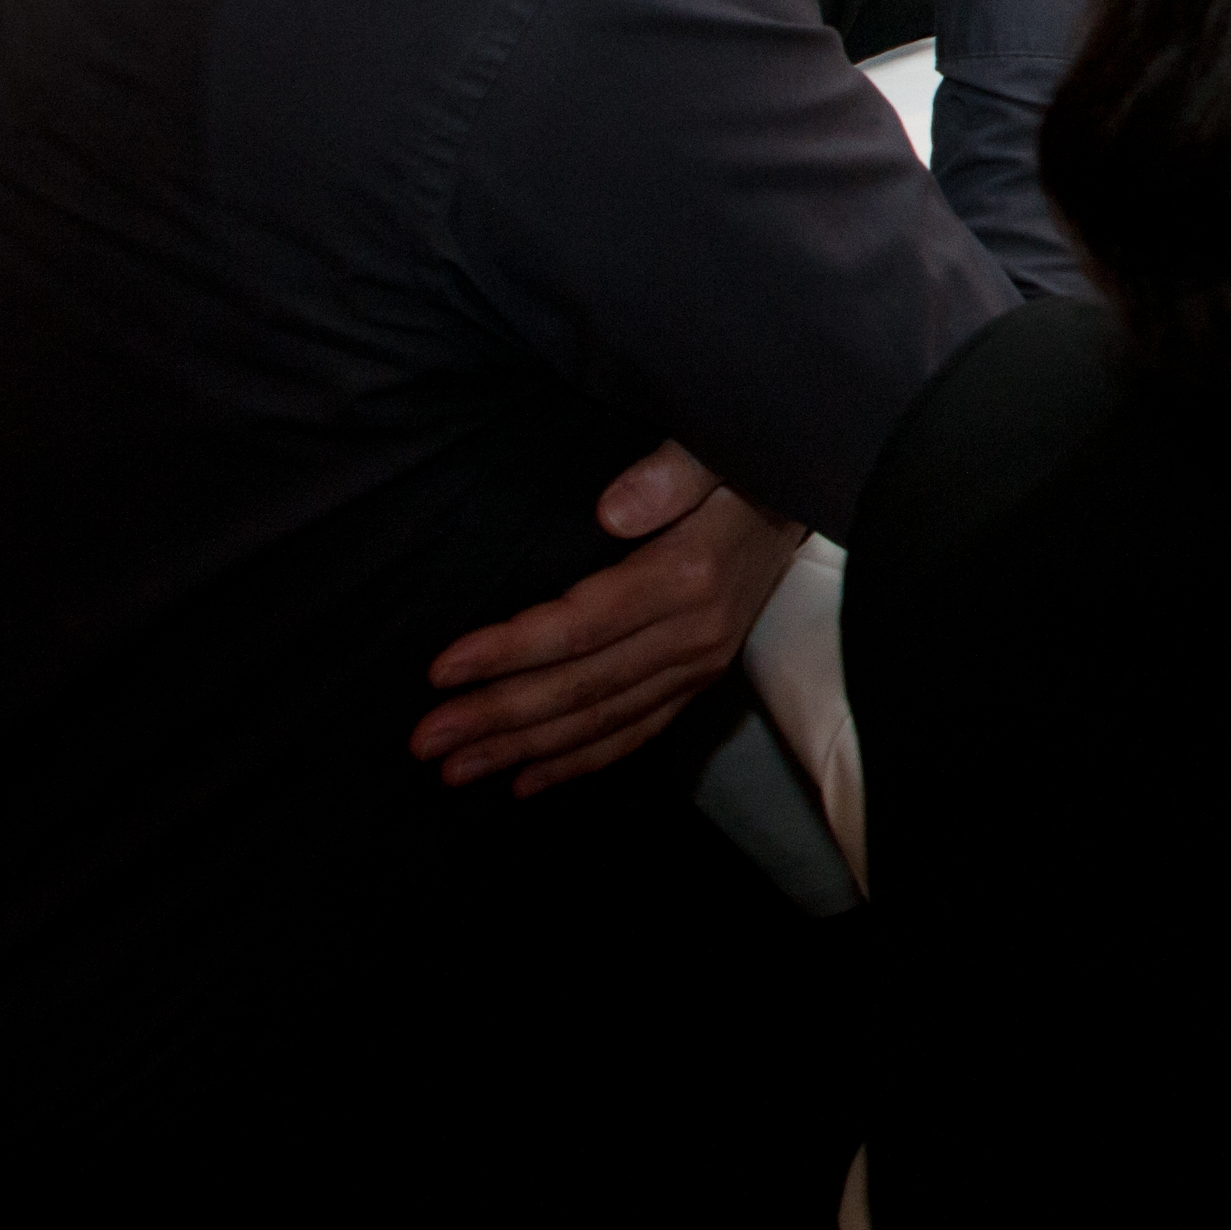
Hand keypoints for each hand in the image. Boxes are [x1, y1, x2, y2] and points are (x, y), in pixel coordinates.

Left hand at [414, 442, 806, 796]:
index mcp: (689, 576)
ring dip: (525, 749)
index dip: (509, 651)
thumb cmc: (741, 463)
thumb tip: (612, 511)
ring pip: (602, 720)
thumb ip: (670, 473)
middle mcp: (696, 633)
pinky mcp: (701, 678)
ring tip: (455, 770)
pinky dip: (582, 761)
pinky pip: (637, 731)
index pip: (583, 625)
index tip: (440, 670)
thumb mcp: (713, 447)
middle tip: (424, 742)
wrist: (806, 490)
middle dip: (497, 716)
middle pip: (582, 685)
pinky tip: (526, 781)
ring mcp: (701, 663)